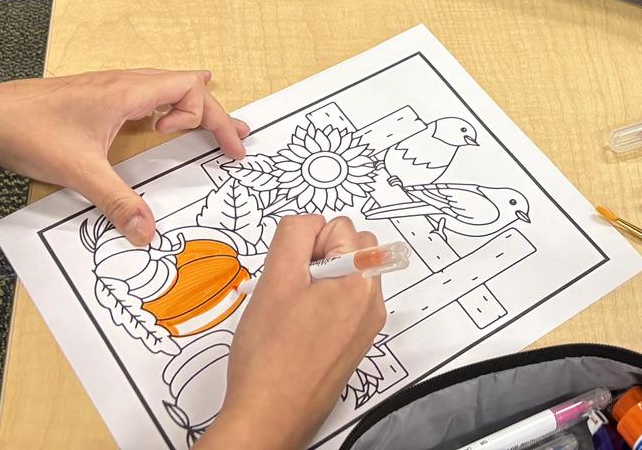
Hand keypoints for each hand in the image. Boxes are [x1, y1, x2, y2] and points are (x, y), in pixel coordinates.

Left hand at [0, 70, 249, 246]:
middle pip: (184, 86)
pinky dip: (166, 108)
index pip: (190, 90)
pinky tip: (163, 122)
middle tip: (238, 139)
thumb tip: (148, 233)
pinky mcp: (95, 97)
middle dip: (213, 113)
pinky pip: (145, 95)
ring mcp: (109, 88)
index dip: (213, 118)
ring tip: (212, 130)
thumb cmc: (29, 132)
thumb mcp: (78, 172)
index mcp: (127, 92)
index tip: (224, 150)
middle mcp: (123, 83)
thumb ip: (116, 202)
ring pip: (164, 88)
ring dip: (190, 109)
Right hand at [202, 216, 387, 449]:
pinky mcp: (352, 346)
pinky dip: (320, 307)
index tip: (290, 274)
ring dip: (318, 282)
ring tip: (290, 312)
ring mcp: (364, 327)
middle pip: (350, 249)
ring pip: (344, 277)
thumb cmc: (270, 354)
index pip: (339, 227)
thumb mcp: (276, 279)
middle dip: (318, 259)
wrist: (269, 417)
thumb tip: (310, 222)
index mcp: (362, 281)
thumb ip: (295, 235)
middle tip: (289, 290)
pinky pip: (342, 306)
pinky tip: (295, 331)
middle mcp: (372, 303)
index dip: (307, 244)